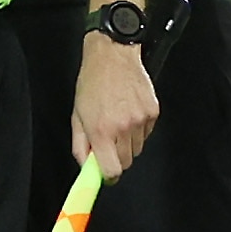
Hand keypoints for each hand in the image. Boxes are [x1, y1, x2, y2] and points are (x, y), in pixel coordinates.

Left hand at [71, 36, 159, 181]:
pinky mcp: (153, 112)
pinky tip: (128, 111)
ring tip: (117, 120)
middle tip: (108, 141)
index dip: (108, 176)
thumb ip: (80, 146)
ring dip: (127, 142)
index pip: (112, 171)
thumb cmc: (92, 82)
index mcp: (101, 131)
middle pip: (126, 162)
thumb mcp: (77, 115)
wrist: (113, 55)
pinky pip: (146, 133)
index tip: (105, 174)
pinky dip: (138, 129)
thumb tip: (86, 167)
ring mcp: (140, 120)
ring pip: (137, 148)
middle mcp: (122, 128)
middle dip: (116, 157)